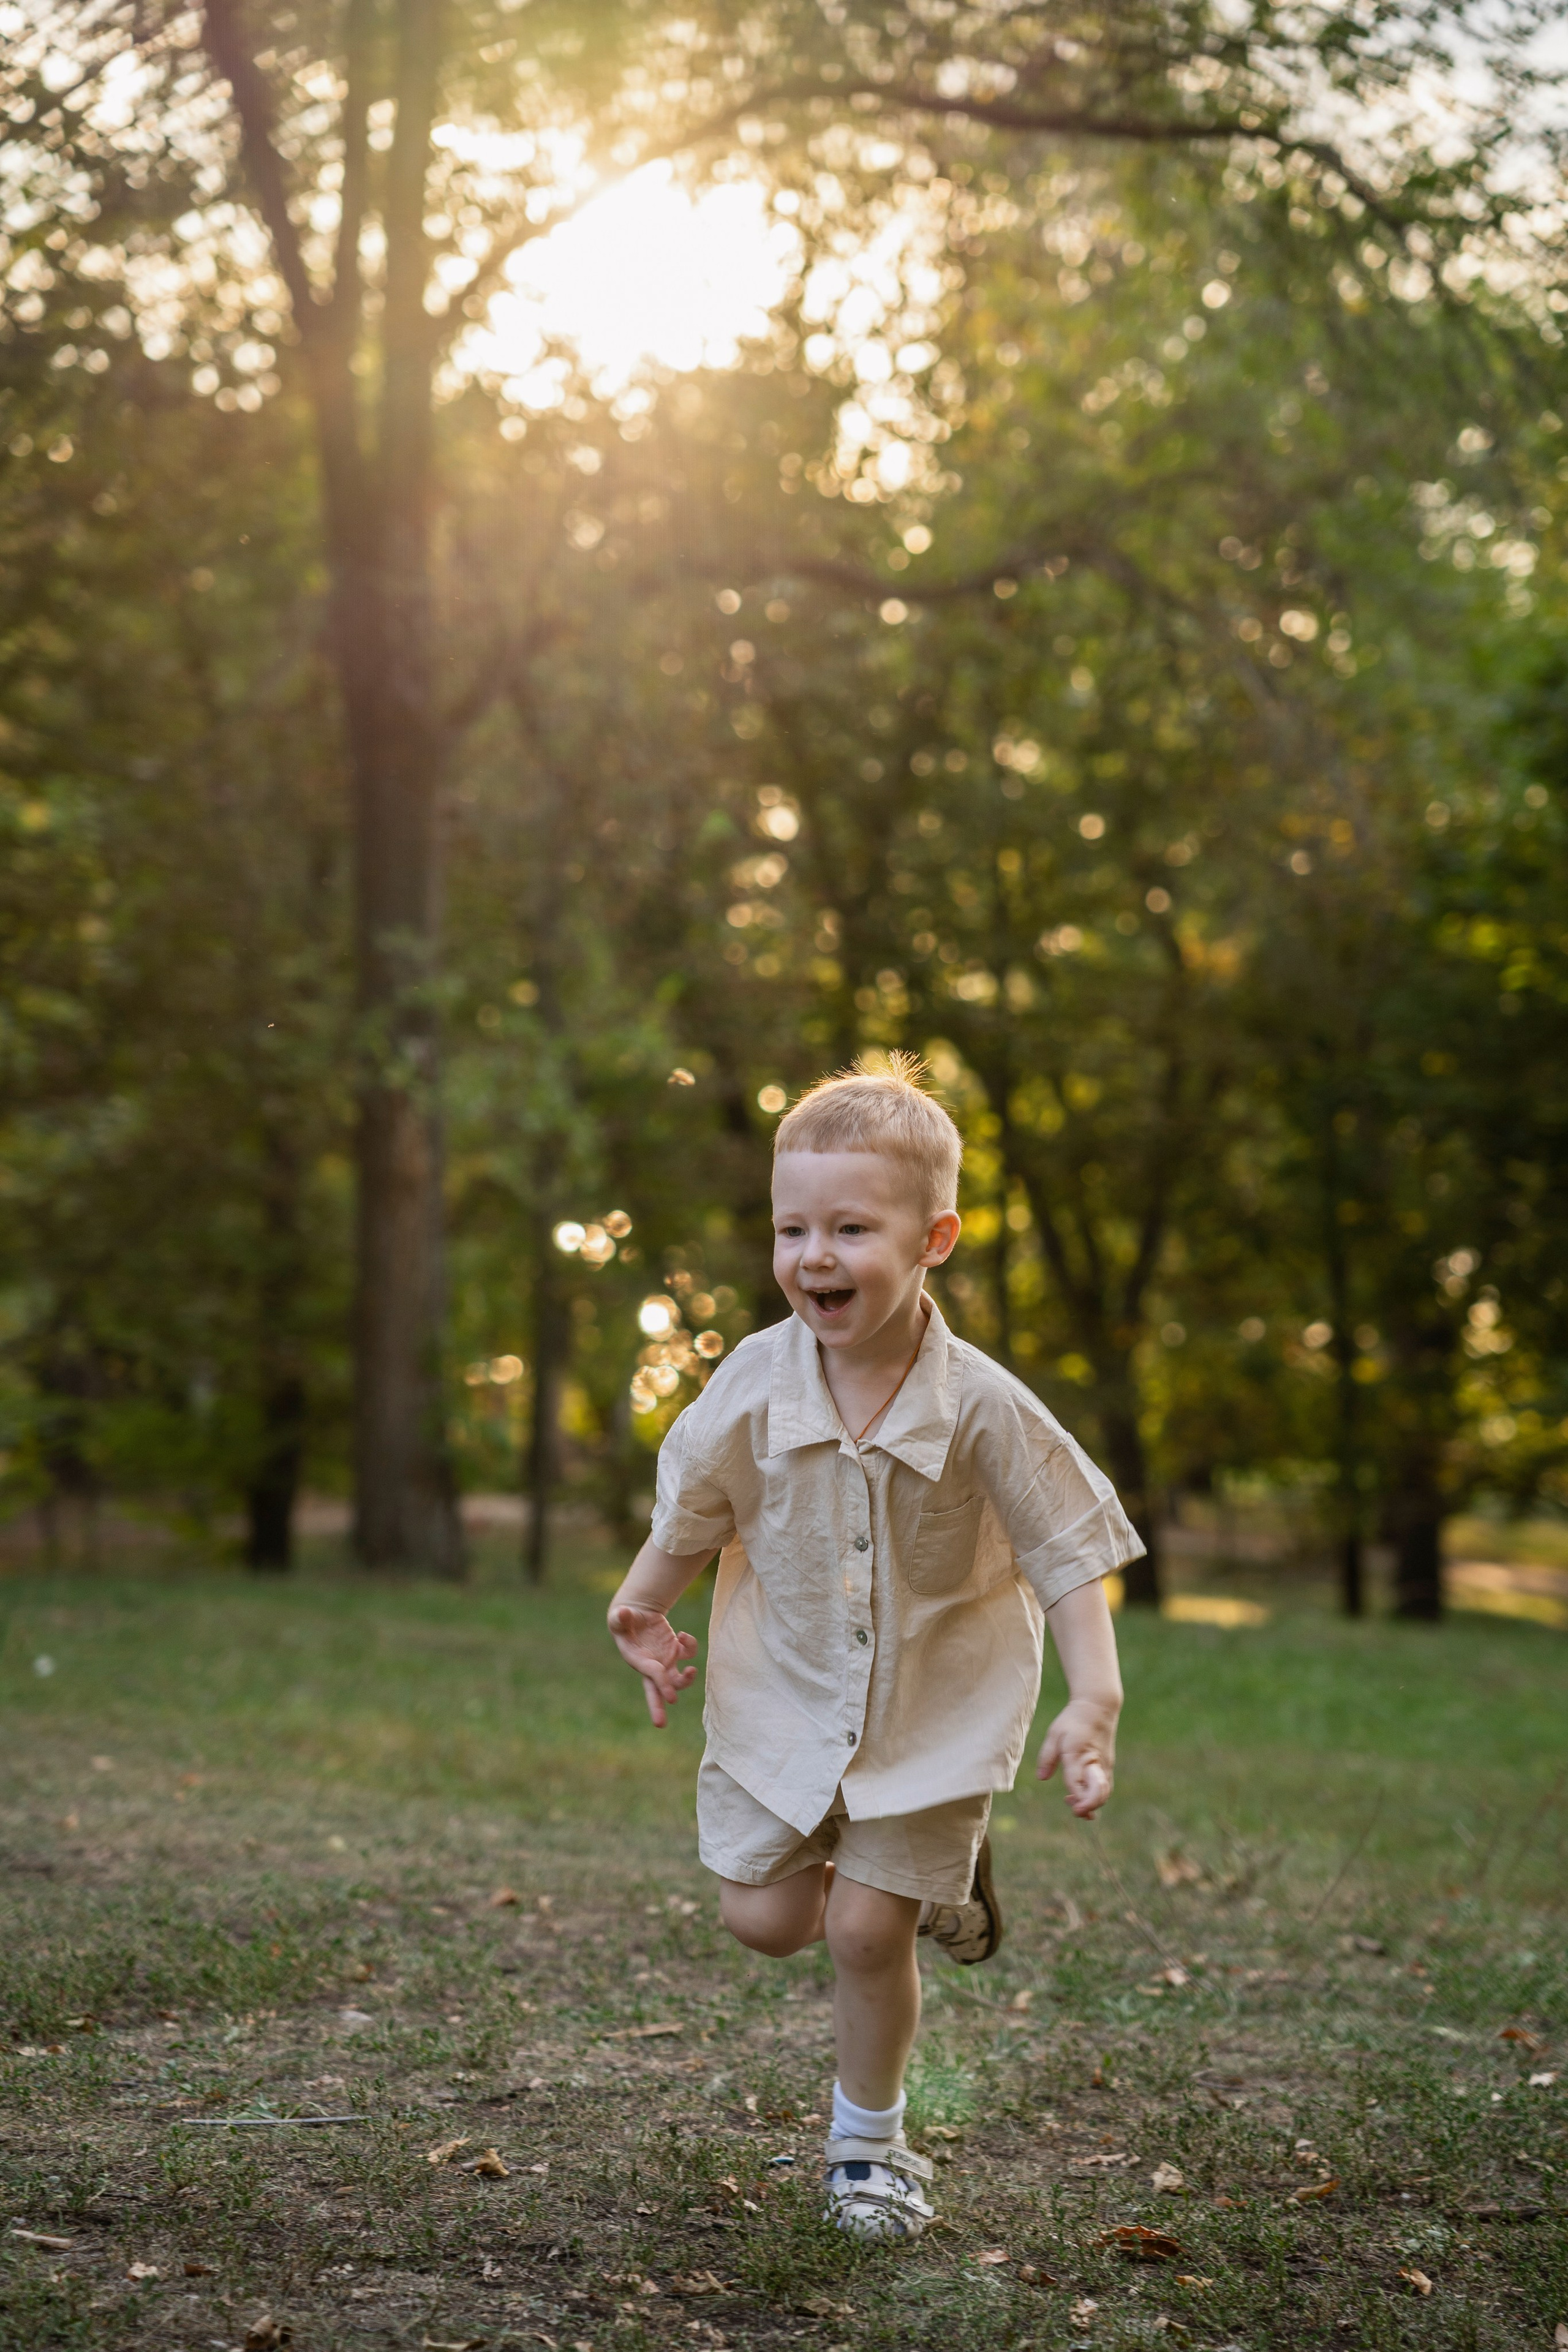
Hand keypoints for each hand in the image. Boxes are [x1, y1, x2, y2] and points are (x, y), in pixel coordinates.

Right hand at [608, 1601, 698, 1728]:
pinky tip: (684, 1635)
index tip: (672, 1699)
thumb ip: (621, 1617)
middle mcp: (651, 1665)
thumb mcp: (619, 1616)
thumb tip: (623, 1613)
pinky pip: (687, 1654)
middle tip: (660, 1724)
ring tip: (692, 1670)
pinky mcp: (674, 1651)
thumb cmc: (624, 1618)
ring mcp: (664, 1660)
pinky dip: (690, 1647)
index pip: (652, 1675)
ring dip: (687, 1680)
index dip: (662, 1685)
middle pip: (658, 1690)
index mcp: (637, 1659)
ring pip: (677, 1679)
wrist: (636, 1613)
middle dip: (658, 1707)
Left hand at [1036, 1696, 1117, 1817]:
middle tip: (1074, 1809)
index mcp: (1078, 1754)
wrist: (1098, 1707)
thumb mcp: (1054, 1734)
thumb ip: (1047, 1757)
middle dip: (1089, 1806)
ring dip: (1091, 1803)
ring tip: (1072, 1803)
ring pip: (1104, 1793)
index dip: (1076, 1798)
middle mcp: (1095, 1762)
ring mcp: (1104, 1765)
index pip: (1078, 1783)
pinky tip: (1080, 1795)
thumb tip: (1041, 1778)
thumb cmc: (1073, 1720)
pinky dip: (1095, 1796)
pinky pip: (1105, 1786)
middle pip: (1099, 1793)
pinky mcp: (1108, 1765)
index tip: (1069, 1804)